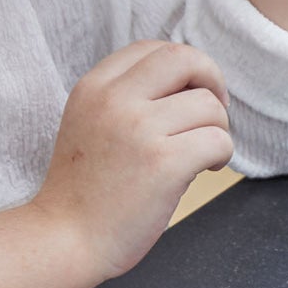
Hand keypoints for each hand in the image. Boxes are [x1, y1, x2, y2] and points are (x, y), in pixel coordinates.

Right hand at [32, 42, 233, 281]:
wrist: (64, 239)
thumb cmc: (86, 190)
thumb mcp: (92, 124)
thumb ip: (129, 98)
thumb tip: (194, 83)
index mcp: (93, 87)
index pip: (153, 48)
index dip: (184, 66)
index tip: (191, 93)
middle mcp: (114, 100)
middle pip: (185, 58)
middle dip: (212, 80)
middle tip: (214, 114)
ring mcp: (138, 130)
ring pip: (209, 105)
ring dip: (218, 129)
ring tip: (201, 154)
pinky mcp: (164, 163)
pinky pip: (219, 141)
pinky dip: (222, 155)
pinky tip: (206, 170)